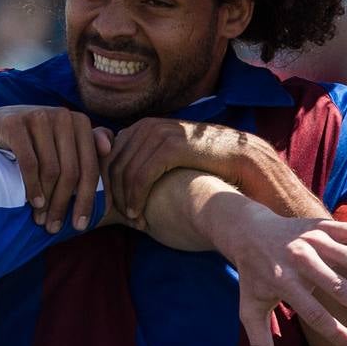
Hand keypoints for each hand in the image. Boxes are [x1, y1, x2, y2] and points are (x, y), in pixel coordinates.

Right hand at [0, 105, 110, 231]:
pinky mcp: (14, 123)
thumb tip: (108, 148)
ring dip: (47, 200)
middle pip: (71, 171)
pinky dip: (32, 186)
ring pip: (51, 170)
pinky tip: (33, 203)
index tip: (81, 225)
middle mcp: (62, 115)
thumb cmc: (34, 141)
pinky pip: (29, 163)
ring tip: (41, 220)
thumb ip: (88, 146)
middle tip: (54, 228)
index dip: (87, 199)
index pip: (89, 167)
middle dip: (63, 205)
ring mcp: (38, 116)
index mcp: (79, 122)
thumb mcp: (62, 143)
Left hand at [107, 118, 265, 225]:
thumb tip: (118, 177)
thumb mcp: (169, 156)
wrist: (239, 158)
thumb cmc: (203, 162)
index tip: (114, 206)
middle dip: (112, 193)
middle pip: (112, 163)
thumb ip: (145, 159)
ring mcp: (159, 134)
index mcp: (143, 127)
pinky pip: (140, 176)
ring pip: (124, 172)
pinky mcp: (171, 147)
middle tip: (120, 217)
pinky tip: (139, 214)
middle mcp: (147, 126)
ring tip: (132, 219)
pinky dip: (136, 198)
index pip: (108, 154)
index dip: (107, 182)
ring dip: (124, 199)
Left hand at [205, 197, 346, 345]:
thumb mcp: (249, 309)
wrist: (248, 230)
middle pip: (336, 286)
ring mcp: (312, 241)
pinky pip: (346, 230)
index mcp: (284, 283)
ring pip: (346, 255)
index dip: (334, 332)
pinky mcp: (320, 226)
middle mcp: (300, 260)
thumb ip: (258, 343)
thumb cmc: (253, 276)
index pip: (313, 314)